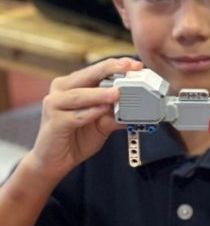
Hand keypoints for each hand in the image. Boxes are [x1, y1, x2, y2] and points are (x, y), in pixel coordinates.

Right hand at [27, 57, 143, 181]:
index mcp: (73, 85)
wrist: (54, 160)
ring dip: (100, 93)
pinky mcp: (54, 122)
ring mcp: (54, 105)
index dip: (115, 66)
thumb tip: (138, 108)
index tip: (135, 64)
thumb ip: (116, 113)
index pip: (96, 71)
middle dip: (109, 70)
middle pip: (86, 76)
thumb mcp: (102, 123)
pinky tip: (103, 111)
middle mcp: (61, 91)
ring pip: (79, 95)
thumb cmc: (77, 136)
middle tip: (128, 68)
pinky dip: (90, 113)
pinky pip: (75, 116)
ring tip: (117, 92)